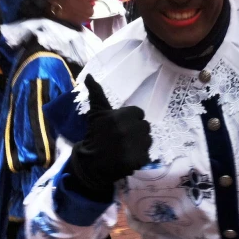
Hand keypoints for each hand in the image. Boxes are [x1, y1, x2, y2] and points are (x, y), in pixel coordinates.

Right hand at [68, 75, 151, 198]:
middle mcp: (131, 129)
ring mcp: (136, 145)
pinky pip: (147, 154)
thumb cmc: (95, 134)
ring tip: (127, 148)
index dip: (130, 119)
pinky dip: (140, 157)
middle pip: (145, 126)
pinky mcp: (140, 160)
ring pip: (148, 140)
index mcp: (122, 116)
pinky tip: (129, 158)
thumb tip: (89, 75)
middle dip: (136, 131)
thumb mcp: (96, 112)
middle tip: (123, 138)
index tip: (121, 126)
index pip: (138, 113)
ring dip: (140, 144)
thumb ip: (97, 93)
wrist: (91, 163)